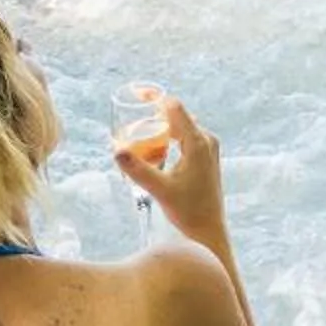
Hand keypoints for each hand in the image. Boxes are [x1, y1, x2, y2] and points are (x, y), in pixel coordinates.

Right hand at [117, 95, 230, 247]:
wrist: (209, 231)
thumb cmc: (188, 211)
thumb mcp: (159, 189)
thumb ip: (138, 169)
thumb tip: (116, 150)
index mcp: (197, 142)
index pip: (174, 107)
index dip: (154, 97)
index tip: (135, 94)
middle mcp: (206, 140)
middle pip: (177, 115)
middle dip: (154, 111)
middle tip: (131, 112)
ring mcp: (208, 148)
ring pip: (181, 126)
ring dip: (161, 125)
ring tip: (139, 130)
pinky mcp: (206, 157)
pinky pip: (186, 137)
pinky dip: (169, 136)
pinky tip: (156, 146)